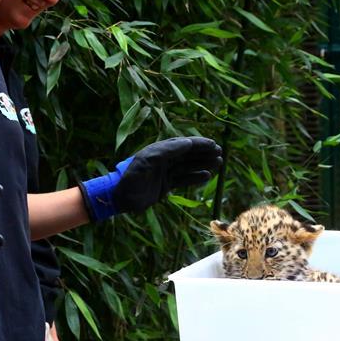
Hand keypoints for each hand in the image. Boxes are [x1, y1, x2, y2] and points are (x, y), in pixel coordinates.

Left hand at [79, 137, 221, 221]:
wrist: (120, 198)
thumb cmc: (131, 177)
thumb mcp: (147, 161)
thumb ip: (167, 151)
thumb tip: (187, 142)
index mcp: (159, 151)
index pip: (182, 144)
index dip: (198, 144)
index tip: (212, 144)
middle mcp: (164, 160)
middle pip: (188, 154)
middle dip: (204, 153)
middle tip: (219, 153)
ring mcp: (165, 172)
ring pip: (188, 166)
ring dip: (203, 164)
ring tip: (218, 163)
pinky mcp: (166, 185)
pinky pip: (184, 179)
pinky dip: (195, 178)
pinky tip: (207, 176)